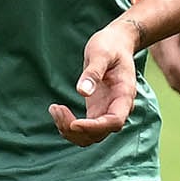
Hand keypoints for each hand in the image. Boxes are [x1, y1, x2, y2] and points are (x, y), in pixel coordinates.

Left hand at [51, 13, 144, 144]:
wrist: (116, 43)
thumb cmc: (110, 45)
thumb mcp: (101, 53)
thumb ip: (93, 72)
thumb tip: (82, 91)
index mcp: (124, 95)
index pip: (114, 121)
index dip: (95, 127)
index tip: (74, 123)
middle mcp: (118, 108)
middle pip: (100, 134)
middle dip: (76, 129)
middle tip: (56, 109)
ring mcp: (107, 111)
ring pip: (90, 136)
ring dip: (70, 130)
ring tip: (55, 109)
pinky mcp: (96, 110)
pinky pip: (84, 128)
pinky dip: (69, 126)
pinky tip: (57, 110)